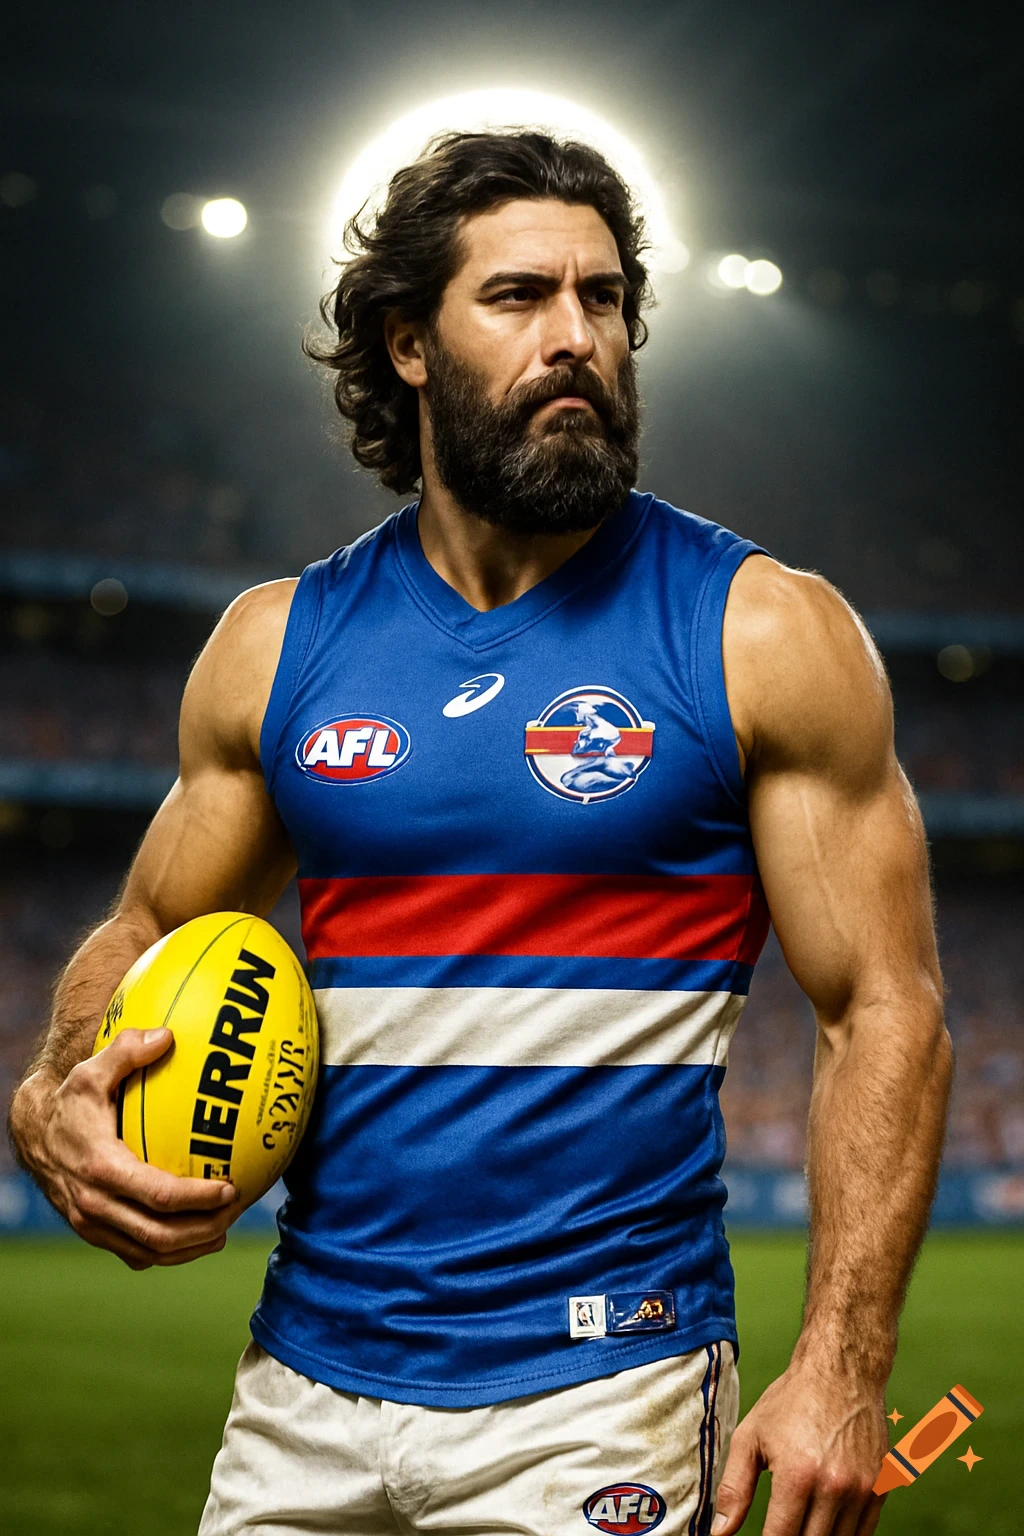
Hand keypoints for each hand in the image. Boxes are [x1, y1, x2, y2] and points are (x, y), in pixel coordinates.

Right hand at [11, 1027, 239, 1269]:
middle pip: (158, 1235)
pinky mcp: (95, 1234)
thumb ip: (126, 1051)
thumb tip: (167, 1036)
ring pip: (149, 1252)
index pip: (157, 1194)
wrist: (34, 1137)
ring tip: (224, 1229)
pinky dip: (169, 1253)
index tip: (231, 1188)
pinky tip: (197, 1237)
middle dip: (203, 1229)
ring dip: (190, 1247)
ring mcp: (93, 1225)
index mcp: (100, 1168)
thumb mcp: (92, 1071)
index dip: (197, 1198)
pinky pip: (137, 1254)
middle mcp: (95, 1204)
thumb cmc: (71, 1101)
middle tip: (237, 1211)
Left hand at [711, 1360, 887, 1535]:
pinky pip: (864, 1533)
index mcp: (797, 1476)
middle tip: (782, 1528)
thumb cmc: (792, 1401)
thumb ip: (734, 1488)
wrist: (841, 1371)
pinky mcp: (882, 1488)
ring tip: (801, 1523)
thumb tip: (719, 1532)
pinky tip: (826, 1523)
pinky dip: (844, 1535)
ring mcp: (862, 1489)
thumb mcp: (751, 1437)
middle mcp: (834, 1487)